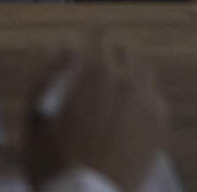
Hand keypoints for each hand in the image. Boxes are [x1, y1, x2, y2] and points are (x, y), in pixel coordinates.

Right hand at [25, 43, 167, 191]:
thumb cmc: (53, 163)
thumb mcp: (34, 119)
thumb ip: (45, 76)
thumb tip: (59, 46)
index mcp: (97, 73)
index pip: (100, 33)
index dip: (89, 36)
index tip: (81, 48)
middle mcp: (130, 79)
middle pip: (125, 51)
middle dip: (108, 56)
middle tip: (91, 78)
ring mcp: (151, 102)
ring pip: (143, 73)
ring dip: (127, 76)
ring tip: (110, 99)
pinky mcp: (162, 125)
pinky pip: (155, 99)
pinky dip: (141, 100)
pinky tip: (126, 121)